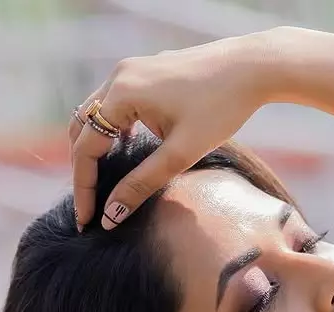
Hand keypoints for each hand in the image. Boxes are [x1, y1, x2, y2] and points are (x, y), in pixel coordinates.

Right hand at [70, 29, 281, 230]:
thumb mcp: (180, 154)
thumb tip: (111, 216)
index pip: (86, 149)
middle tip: (90, 208)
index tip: (86, 222)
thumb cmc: (220, 108)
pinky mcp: (144, 71)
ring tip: (102, 186)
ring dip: (94, 150)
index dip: (84, 188)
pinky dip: (110, 132)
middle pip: (82, 130)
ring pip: (95, 116)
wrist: (251, 67)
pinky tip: (123, 155)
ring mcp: (130, 70)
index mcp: (122, 93)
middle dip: (83, 171)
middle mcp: (119, 76)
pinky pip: (113, 105)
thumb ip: (142, 185)